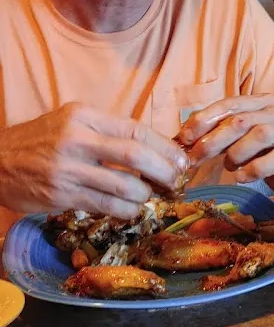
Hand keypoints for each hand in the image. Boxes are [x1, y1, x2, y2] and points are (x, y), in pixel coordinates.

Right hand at [0, 103, 189, 217]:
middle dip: (164, 170)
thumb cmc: (40, 141)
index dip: (165, 147)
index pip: (136, 130)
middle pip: (135, 155)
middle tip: (176, 180)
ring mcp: (68, 169)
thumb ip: (106, 131)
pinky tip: (132, 210)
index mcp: (84, 116)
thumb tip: (152, 147)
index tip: (181, 158)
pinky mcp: (61, 195)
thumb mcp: (71, 122)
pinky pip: (105, 205)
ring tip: (150, 196)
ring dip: (145, 194)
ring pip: (123, 184)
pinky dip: (126, 210)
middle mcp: (77, 139)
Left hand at [179, 95, 273, 193]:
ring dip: (236, 153)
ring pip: (260, 135)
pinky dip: (253, 169)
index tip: (184, 137)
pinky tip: (241, 177)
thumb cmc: (264, 150)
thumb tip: (182, 138)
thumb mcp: (240, 137)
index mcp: (262, 102)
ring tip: (228, 165)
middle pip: (241, 120)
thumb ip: (217, 132)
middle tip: (196, 158)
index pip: (230, 104)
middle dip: (214, 140)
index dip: (205, 119)